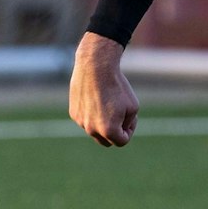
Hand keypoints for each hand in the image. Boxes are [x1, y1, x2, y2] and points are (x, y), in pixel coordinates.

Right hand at [68, 32, 138, 146]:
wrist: (95, 67)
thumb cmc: (117, 86)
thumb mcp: (133, 107)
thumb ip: (127, 124)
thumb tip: (119, 130)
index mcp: (108, 130)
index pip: (121, 141)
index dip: (129, 130)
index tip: (130, 117)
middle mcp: (92, 130)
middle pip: (106, 141)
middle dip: (114, 133)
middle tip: (120, 116)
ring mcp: (81, 122)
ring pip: (95, 130)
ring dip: (102, 122)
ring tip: (107, 103)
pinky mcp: (74, 113)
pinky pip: (85, 119)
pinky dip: (92, 114)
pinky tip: (96, 98)